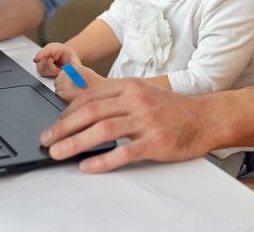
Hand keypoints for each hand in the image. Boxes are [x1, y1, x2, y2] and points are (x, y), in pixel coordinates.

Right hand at [33, 42, 81, 77]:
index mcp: (52, 48)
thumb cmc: (66, 55)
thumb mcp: (73, 57)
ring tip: (58, 67)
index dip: (40, 55)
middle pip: (46, 66)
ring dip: (54, 72)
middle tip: (61, 66)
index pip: (45, 51)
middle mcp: (44, 55)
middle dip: (55, 69)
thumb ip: (75, 63)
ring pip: (45, 71)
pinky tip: (54, 71)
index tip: (36, 59)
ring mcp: (40, 63)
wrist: (64, 58)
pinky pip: (45, 75)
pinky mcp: (40, 70)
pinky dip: (51, 75)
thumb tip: (76, 70)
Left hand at [39, 78, 214, 172]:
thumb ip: (118, 98)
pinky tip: (88, 166)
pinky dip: (102, 160)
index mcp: (130, 87)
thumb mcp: (144, 93)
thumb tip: (88, 110)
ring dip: (75, 143)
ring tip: (59, 153)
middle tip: (47, 139)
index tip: (55, 124)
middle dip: (63, 127)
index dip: (67, 112)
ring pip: (102, 130)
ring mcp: (145, 120)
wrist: (207, 118)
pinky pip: (123, 152)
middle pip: (90, 112)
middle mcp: (135, 100)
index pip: (90, 96)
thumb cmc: (174, 109)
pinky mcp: (155, 141)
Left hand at [53, 64, 105, 101]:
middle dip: (63, 85)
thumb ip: (71, 72)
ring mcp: (65, 83)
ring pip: (57, 89)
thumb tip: (62, 76)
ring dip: (62, 92)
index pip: (60, 74)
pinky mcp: (64, 93)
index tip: (72, 84)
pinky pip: (58, 95)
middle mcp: (67, 74)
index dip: (65, 80)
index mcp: (71, 68)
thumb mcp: (82, 71)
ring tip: (74, 93)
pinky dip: (63, 97)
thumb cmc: (94, 83)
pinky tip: (72, 97)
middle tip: (74, 90)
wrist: (102, 91)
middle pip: (57, 81)